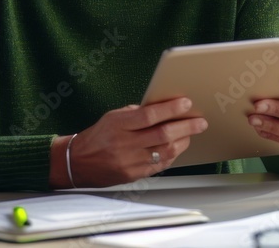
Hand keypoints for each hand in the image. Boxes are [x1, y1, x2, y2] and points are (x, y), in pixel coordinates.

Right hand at [52, 98, 207, 187]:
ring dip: (183, 141)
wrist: (78, 163)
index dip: (170, 109)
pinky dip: (173, 154)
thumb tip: (166, 108)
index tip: (186, 103)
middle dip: (186, 127)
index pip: (149, 116)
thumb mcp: (114, 116)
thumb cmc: (99, 135)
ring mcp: (130, 162)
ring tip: (192, 132)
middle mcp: (124, 145)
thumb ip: (138, 113)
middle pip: (162, 135)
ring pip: (165, 152)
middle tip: (200, 122)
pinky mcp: (134, 175)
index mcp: (118, 125)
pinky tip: (179, 146)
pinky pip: (160, 165)